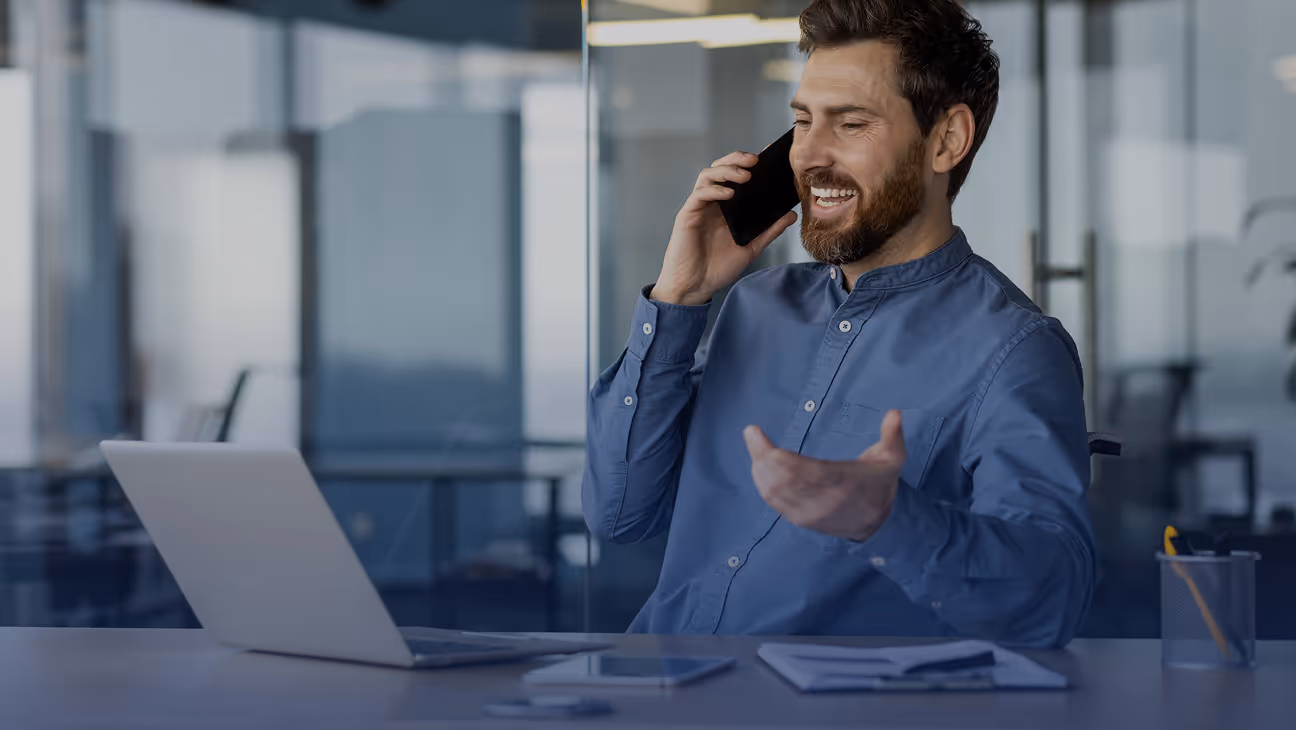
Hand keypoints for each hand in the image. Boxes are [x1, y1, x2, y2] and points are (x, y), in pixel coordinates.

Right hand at [653, 151, 797, 305]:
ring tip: (746, 175)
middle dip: (737, 159)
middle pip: (721, 168)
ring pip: (708, 174)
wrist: (695, 287)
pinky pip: (699, 193)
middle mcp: (713, 203)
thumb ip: (770, 230)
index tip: (768, 155)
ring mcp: (699, 207)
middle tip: (756, 160)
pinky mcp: (688, 214)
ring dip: (727, 170)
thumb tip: (791, 214)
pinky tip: (729, 193)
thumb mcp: (751, 248)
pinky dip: (715, 189)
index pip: (737, 176)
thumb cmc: (717, 268)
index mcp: (727, 207)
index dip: (750, 163)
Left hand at [742, 410, 906, 541]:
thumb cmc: (879, 483)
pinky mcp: (801, 519)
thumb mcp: (892, 458)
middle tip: (752, 435)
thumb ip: (892, 435)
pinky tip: (759, 467)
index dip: (776, 455)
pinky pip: (774, 503)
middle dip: (761, 457)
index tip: (759, 434)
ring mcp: (809, 512)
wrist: (877, 524)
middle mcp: (822, 500)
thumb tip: (895, 412)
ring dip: (759, 470)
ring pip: (773, 493)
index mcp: (842, 482)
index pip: (802, 471)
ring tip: (755, 447)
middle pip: (781, 481)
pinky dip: (763, 484)